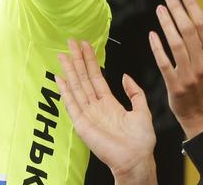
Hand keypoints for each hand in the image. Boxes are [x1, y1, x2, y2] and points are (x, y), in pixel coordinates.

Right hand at [56, 39, 156, 184]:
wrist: (136, 159)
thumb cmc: (141, 142)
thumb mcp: (142, 111)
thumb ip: (135, 93)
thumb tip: (125, 76)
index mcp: (109, 103)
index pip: (96, 77)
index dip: (91, 61)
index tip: (85, 46)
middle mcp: (96, 107)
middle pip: (84, 78)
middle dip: (77, 60)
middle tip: (71, 43)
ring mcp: (88, 114)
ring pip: (77, 87)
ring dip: (69, 71)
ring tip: (63, 55)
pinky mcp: (82, 124)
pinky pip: (72, 105)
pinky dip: (65, 91)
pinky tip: (60, 79)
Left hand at [150, 0, 202, 139]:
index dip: (192, 5)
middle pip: (188, 31)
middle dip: (177, 9)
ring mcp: (189, 75)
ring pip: (175, 44)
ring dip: (166, 23)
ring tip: (160, 8)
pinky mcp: (175, 85)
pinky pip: (164, 63)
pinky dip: (157, 48)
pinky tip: (152, 34)